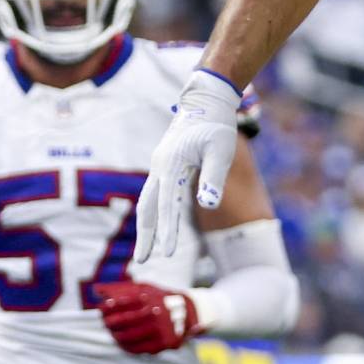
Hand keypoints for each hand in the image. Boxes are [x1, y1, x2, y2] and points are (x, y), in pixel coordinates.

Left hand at [95, 281, 199, 354]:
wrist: (187, 312)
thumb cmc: (158, 298)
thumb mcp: (142, 287)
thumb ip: (119, 288)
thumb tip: (96, 289)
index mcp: (145, 297)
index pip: (116, 303)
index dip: (105, 308)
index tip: (102, 309)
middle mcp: (151, 313)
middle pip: (118, 321)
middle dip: (107, 322)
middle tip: (105, 323)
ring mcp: (156, 330)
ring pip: (125, 337)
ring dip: (115, 335)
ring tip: (113, 333)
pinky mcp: (161, 344)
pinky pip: (136, 349)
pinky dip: (125, 346)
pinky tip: (123, 342)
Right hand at [133, 70, 242, 269]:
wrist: (206, 101)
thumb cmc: (217, 125)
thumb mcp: (221, 150)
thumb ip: (214, 178)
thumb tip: (208, 205)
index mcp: (171, 164)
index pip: (167, 206)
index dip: (167, 231)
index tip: (167, 254)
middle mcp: (160, 166)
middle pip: (147, 207)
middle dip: (145, 236)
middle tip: (141, 262)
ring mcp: (159, 165)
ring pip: (148, 201)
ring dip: (146, 226)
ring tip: (145, 252)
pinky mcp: (164, 165)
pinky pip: (155, 194)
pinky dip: (153, 212)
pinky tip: (156, 226)